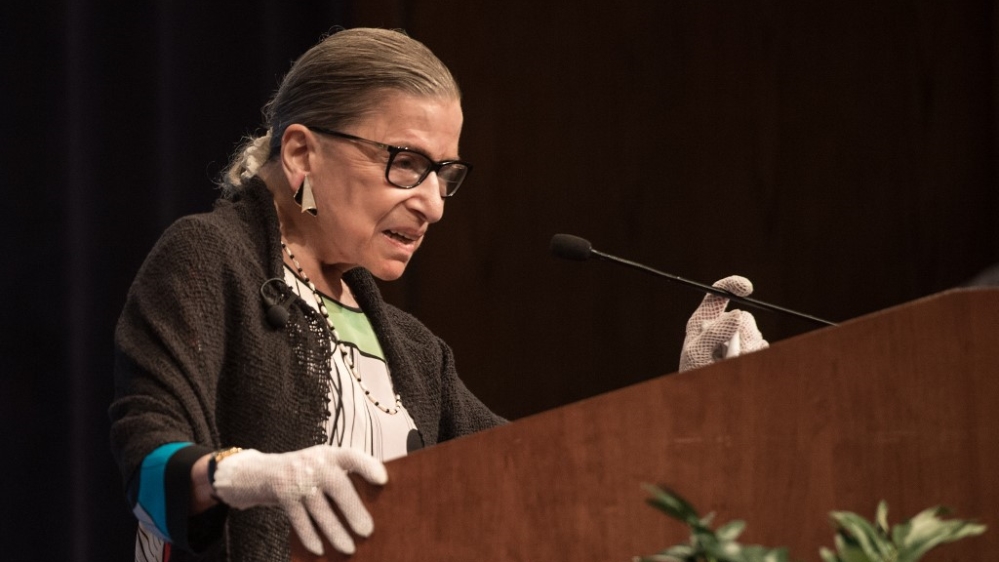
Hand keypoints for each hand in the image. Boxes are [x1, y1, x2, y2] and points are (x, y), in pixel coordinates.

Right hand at [211, 444, 387, 555]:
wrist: (260, 471)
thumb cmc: (303, 473)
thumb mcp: (321, 466)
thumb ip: (340, 476)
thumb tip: (368, 507)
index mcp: (330, 454)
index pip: (352, 455)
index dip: (368, 466)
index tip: (383, 479)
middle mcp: (314, 462)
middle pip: (338, 486)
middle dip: (353, 510)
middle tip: (367, 531)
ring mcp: (296, 477)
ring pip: (319, 508)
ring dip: (335, 530)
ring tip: (349, 548)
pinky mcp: (281, 493)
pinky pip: (299, 519)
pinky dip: (310, 536)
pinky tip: (319, 550)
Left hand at [679, 275, 768, 371]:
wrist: (705, 397)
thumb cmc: (693, 374)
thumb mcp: (697, 352)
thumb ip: (714, 332)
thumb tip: (737, 313)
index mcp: (704, 319)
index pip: (718, 294)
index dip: (732, 285)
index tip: (747, 288)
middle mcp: (722, 325)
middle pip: (744, 316)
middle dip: (744, 334)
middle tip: (735, 352)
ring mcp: (737, 338)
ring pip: (755, 332)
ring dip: (748, 348)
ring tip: (730, 363)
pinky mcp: (748, 350)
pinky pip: (762, 346)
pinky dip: (754, 355)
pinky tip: (740, 364)